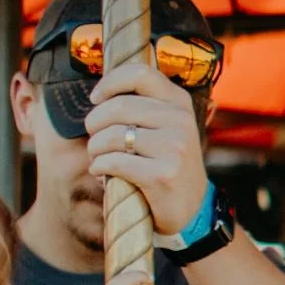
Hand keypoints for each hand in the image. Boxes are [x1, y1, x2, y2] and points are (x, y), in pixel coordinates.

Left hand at [85, 58, 209, 235]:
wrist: (192, 210)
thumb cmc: (167, 166)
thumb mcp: (166, 129)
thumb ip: (143, 108)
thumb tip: (100, 95)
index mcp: (179, 103)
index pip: (140, 74)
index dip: (110, 82)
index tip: (96, 99)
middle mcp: (180, 121)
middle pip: (119, 106)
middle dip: (95, 123)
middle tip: (93, 139)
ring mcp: (174, 148)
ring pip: (112, 135)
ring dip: (94, 148)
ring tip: (98, 158)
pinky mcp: (162, 175)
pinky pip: (114, 162)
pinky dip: (99, 167)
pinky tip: (101, 173)